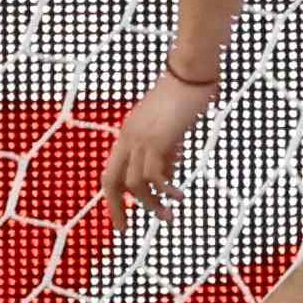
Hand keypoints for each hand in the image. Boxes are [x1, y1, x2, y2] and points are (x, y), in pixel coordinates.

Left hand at [100, 68, 213, 217]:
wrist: (192, 73)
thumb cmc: (186, 96)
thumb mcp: (172, 130)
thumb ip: (167, 152)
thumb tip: (168, 176)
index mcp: (128, 133)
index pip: (111, 171)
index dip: (114, 197)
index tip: (122, 217)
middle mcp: (128, 136)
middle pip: (110, 179)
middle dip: (115, 207)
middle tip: (124, 229)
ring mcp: (140, 138)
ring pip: (134, 183)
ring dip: (151, 204)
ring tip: (168, 216)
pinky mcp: (156, 140)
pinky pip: (154, 175)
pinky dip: (165, 190)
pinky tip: (179, 195)